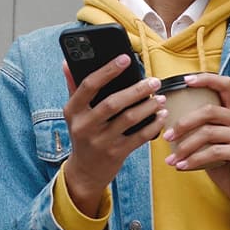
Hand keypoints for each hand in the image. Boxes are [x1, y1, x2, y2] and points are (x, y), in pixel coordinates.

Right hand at [62, 56, 167, 216]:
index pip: (89, 85)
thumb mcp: (75, 113)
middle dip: (137, 90)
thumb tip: (67, 62)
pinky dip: (154, 125)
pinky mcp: (115, 154)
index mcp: (73, 111)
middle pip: (113, 103)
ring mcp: (100, 141)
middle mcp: (84, 126)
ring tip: (161, 98)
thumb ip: (74, 87)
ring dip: (149, 106)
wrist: (85, 171)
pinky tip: (162, 115)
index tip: (126, 58)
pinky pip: (139, 137)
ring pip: (129, 119)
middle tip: (154, 81)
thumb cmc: (84, 133)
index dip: (108, 70)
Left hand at [162, 73, 229, 215]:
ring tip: (172, 159)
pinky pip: (214, 152)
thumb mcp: (212, 144)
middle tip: (167, 138)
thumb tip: (169, 124)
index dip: (206, 79)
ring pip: (208, 133)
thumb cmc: (227, 166)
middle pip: (209, 111)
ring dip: (185, 147)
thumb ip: (202, 130)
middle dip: (184, 123)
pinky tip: (182, 166)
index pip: (225, 85)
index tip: (185, 81)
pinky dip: (193, 160)